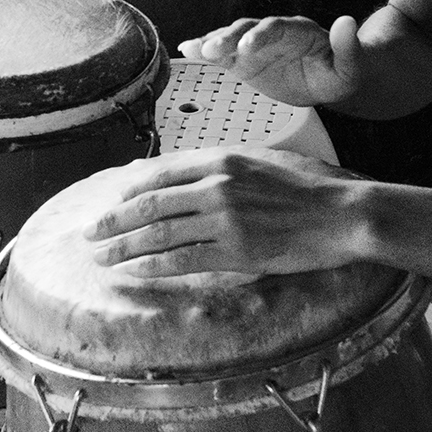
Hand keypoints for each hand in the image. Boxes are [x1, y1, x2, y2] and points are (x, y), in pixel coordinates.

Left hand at [84, 147, 362, 277]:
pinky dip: (152, 266)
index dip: (127, 193)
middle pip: (149, 204)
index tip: (107, 205)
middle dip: (113, 221)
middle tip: (89, 234)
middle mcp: (217, 185)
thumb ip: (216, 165)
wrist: (342, 213)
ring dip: (124, 246)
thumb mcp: (259, 161)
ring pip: (159, 232)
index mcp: (221, 158)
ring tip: (101, 257)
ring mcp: (225, 219)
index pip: (159, 175)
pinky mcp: (237, 251)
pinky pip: (183, 259)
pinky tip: (134, 272)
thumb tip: (174, 171)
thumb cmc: (306, 186)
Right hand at [177, 14, 361, 106]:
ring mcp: (255, 46)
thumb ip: (348, 46)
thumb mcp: (352, 64)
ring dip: (213, 43)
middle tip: (213, 50)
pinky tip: (188, 49)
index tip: (248, 47)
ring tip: (194, 49)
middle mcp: (272, 33)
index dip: (261, 35)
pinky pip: (223, 53)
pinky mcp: (244, 60)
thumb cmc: (342, 71)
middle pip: (247, 28)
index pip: (276, 28)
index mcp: (298, 31)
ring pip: (231, 38)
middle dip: (229, 37)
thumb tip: (347, 22)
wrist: (328, 79)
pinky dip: (205, 50)